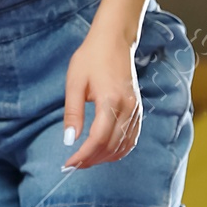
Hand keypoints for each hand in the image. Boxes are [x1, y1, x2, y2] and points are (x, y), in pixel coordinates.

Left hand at [62, 21, 141, 168]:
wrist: (114, 40)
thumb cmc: (91, 58)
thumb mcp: (75, 83)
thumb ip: (73, 112)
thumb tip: (70, 140)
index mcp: (110, 101)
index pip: (98, 139)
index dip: (83, 156)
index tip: (68, 163)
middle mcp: (128, 108)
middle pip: (111, 146)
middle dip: (91, 160)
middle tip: (73, 165)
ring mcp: (136, 110)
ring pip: (123, 146)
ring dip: (104, 158)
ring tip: (85, 160)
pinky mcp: (139, 110)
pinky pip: (132, 138)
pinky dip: (118, 150)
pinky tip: (104, 153)